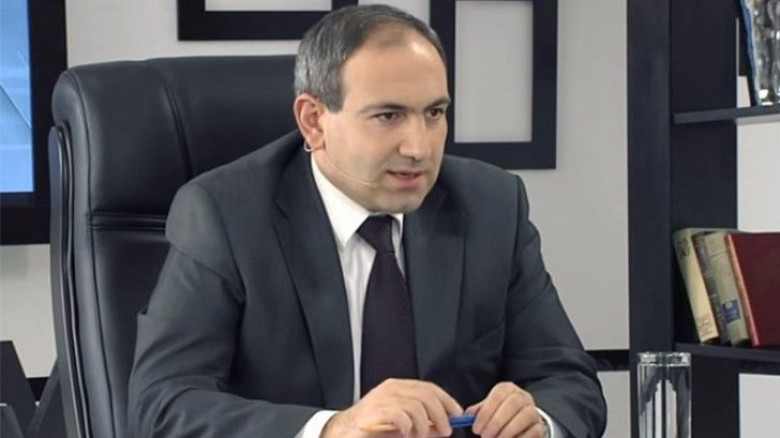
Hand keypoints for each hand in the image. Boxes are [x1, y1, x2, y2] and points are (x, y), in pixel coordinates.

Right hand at [322, 378, 462, 437]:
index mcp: (398, 387)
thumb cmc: (374, 428)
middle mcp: (391, 388)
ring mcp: (382, 398)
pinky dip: (408, 428)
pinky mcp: (375, 411)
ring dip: (424, 426)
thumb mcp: (404, 426)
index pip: (429, 388)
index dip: (446, 400)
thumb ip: (423, 424)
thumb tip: (444, 427)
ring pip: (416, 407)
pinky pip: (401, 416)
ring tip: (419, 436)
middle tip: (445, 430)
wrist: (345, 432)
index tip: (457, 414)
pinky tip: (405, 434)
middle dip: (440, 414)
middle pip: (426, 395)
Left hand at [465, 382, 545, 437]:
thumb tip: (466, 416)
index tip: (476, 429)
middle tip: (484, 436)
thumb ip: (479, 411)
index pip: (497, 396)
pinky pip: (531, 432)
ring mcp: (533, 411)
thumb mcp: (489, 409)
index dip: (486, 413)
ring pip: (524, 417)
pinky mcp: (539, 427)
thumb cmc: (500, 414)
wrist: (522, 422)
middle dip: (496, 422)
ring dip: (507, 431)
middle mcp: (522, 396)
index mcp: (507, 389)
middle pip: (511, 404)